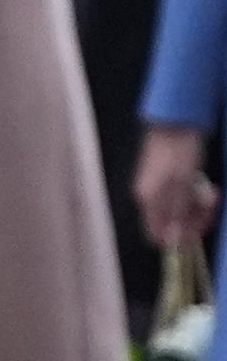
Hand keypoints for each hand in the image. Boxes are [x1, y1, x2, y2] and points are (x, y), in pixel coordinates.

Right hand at [137, 123, 218, 254]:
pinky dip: (196, 196)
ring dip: (198, 208)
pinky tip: (206, 187)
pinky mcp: (169, 179)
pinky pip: (182, 197)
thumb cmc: (179, 149)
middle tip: (211, 207)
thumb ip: (177, 212)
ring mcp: (160, 188)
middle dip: (193, 219)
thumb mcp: (182, 183)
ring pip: (180, 211)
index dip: (178, 238)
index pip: (156, 234)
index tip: (198, 230)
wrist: (178, 120)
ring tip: (212, 195)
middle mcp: (150, 197)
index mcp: (148, 200)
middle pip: (171, 223)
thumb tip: (172, 239)